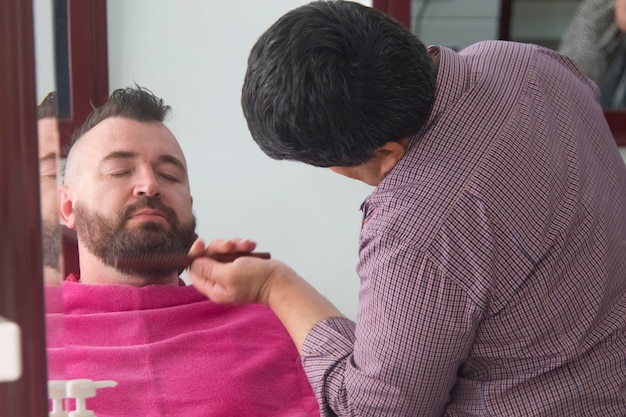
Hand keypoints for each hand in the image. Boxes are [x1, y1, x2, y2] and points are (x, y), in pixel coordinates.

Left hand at [188, 238, 343, 350]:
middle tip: (230, 245)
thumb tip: (193, 263)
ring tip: (245, 245)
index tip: (202, 243)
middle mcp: (221, 281)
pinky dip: (241, 246)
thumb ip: (209, 269)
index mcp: (214, 288)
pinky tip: (251, 245)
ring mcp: (232, 273)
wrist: (281, 280)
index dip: (196, 255)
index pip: (194, 271)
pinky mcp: (242, 265)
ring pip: (222, 252)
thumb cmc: (257, 280)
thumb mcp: (229, 274)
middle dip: (219, 247)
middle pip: (208, 259)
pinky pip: (235, 251)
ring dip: (232, 244)